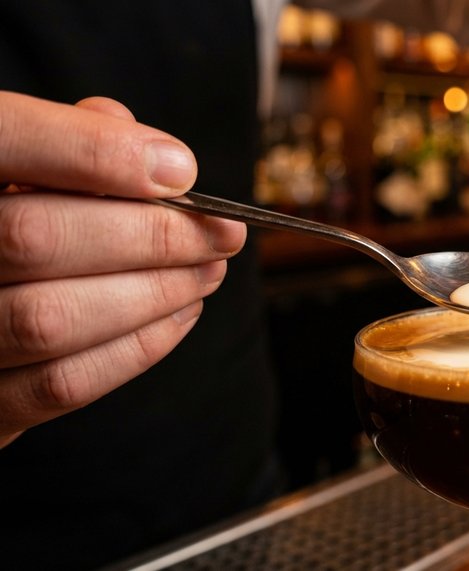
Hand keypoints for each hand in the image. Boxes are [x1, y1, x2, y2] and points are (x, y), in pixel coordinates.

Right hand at [0, 92, 246, 447]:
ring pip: (51, 318)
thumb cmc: (3, 223)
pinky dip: (137, 347)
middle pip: (34, 237)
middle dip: (151, 235)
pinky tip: (179, 313)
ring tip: (209, 270)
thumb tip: (147, 149)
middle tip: (222, 233)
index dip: (93, 152)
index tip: (180, 170)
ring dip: (154, 293)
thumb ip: (64, 141)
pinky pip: (60, 383)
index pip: (1, 138)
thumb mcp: (15, 165)